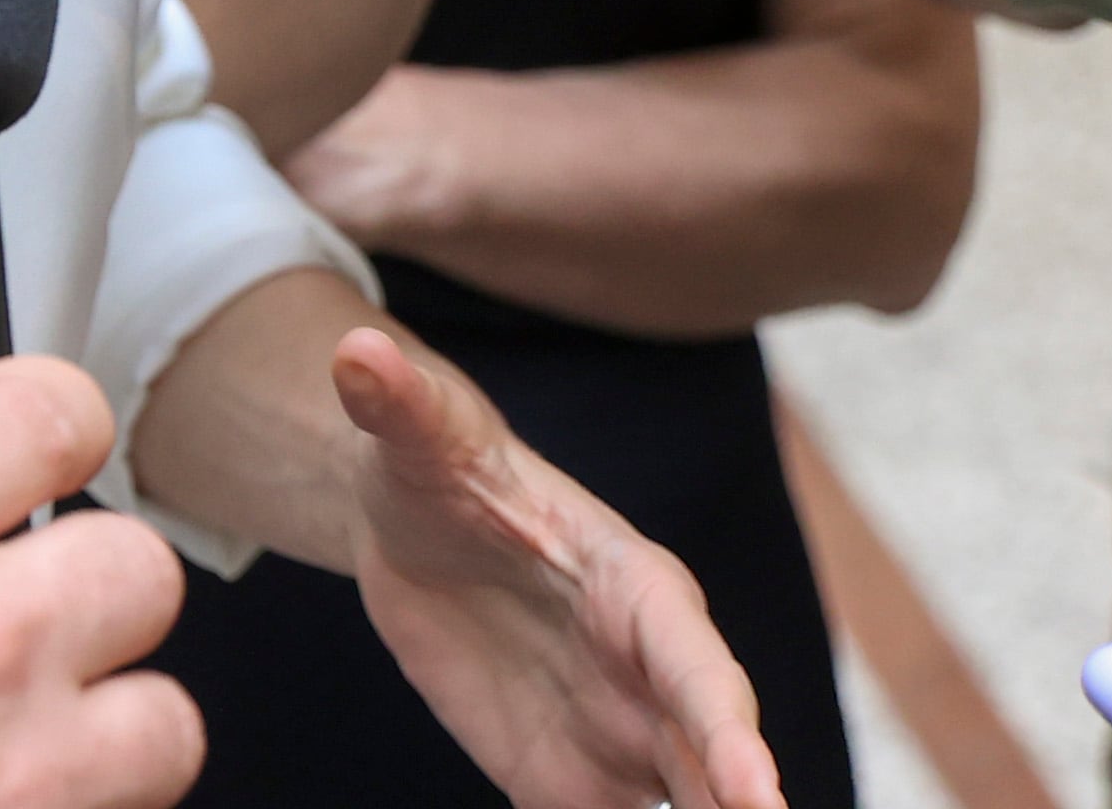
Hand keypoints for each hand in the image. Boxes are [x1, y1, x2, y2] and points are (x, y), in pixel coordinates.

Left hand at [336, 328, 779, 808]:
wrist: (414, 519)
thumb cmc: (434, 463)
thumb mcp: (416, 435)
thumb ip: (400, 404)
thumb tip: (353, 349)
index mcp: (634, 586)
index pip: (695, 660)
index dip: (726, 726)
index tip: (758, 795)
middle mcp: (647, 670)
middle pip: (712, 757)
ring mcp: (618, 734)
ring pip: (686, 805)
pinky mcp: (566, 781)